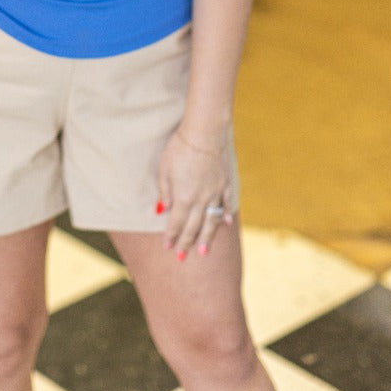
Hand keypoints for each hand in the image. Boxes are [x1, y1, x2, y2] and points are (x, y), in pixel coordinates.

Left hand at [157, 131, 233, 260]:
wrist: (205, 133)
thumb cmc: (180, 148)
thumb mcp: (164, 169)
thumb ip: (164, 191)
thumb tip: (163, 210)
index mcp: (183, 198)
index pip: (176, 223)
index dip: (171, 236)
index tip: (168, 247)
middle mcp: (200, 200)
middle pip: (193, 227)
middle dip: (186, 244)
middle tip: (182, 257)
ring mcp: (215, 193)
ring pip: (212, 222)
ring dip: (207, 238)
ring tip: (203, 252)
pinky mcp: (226, 183)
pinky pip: (227, 203)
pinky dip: (227, 215)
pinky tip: (228, 224)